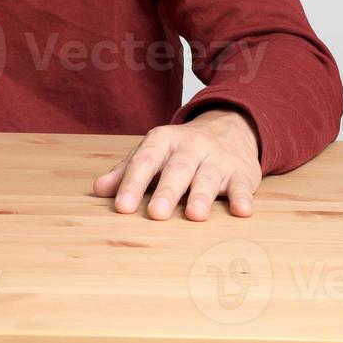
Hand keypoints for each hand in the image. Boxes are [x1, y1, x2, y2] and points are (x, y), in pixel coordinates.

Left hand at [93, 107, 261, 219]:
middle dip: (167, 192)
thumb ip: (127, 171)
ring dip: (202, 196)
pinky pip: (242, 185)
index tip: (122, 206)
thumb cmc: (182, 149)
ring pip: (208, 177)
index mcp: (164, 141)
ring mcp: (218, 159)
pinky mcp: (242, 172)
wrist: (231, 128)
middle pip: (177, 170)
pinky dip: (243, 197)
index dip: (133, 184)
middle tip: (156, 214)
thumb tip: (99, 189)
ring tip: (195, 215)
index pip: (145, 161)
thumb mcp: (153, 152)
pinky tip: (242, 211)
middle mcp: (191, 147)